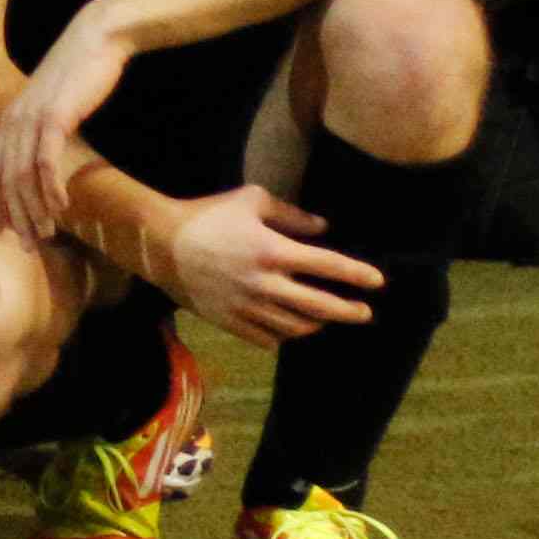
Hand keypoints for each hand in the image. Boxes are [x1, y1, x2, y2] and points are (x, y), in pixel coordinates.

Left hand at [0, 7, 133, 238]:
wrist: (94, 40)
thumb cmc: (78, 75)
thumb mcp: (53, 106)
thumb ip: (43, 131)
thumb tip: (44, 160)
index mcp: (9, 119)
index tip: (2, 232)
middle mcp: (12, 120)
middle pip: (5, 179)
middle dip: (15, 216)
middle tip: (29, 246)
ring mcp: (31, 117)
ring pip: (22, 174)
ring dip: (34, 209)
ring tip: (46, 235)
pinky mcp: (55, 115)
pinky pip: (46, 159)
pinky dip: (50, 186)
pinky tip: (61, 207)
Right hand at [160, 181, 384, 342]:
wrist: (160, 243)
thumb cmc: (207, 215)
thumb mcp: (250, 200)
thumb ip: (290, 215)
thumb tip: (321, 228)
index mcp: (273, 250)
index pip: (328, 266)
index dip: (357, 274)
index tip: (378, 281)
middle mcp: (265, 283)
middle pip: (320, 305)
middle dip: (349, 310)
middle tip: (364, 312)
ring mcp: (247, 307)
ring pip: (296, 326)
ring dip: (317, 324)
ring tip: (326, 318)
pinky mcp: (230, 321)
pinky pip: (267, 338)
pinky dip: (284, 335)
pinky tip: (289, 327)